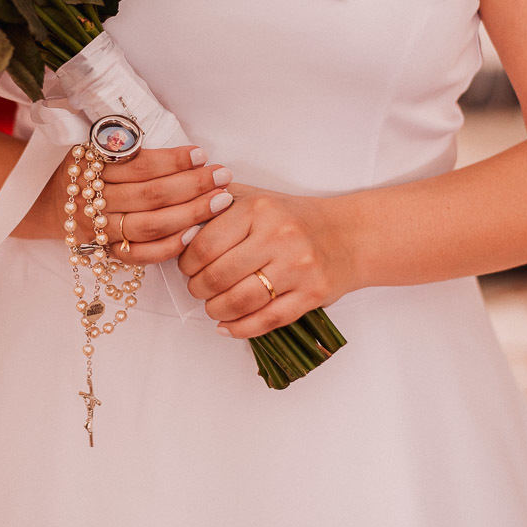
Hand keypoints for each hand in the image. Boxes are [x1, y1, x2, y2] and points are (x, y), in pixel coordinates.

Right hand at [42, 145, 235, 263]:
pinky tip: (194, 234)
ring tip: (220, 201)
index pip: (140, 165)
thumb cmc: (83, 167)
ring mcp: (98, 229)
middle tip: (222, 176)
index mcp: (91, 166)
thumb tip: (172, 139)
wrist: (47, 203)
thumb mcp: (92, 143)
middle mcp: (93, 199)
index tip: (201, 154)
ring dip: (190, 214)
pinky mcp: (104, 251)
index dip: (173, 160)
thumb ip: (126, 143)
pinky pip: (140, 254)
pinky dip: (168, 247)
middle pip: (150, 195)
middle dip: (193, 186)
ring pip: (149, 225)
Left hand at [177, 184, 358, 335]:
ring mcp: (297, 267)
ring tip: (212, 306)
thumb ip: (216, 207)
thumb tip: (178, 229)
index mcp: (258, 209)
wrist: (348, 235)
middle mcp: (278, 236)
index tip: (186, 267)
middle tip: (197, 288)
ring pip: (240, 302)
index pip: (204, 244)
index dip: (186, 263)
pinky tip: (228, 326)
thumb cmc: (293, 218)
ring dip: (216, 310)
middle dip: (198, 289)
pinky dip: (240, 328)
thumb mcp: (255, 197)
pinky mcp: (312, 294)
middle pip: (218, 276)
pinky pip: (267, 320)